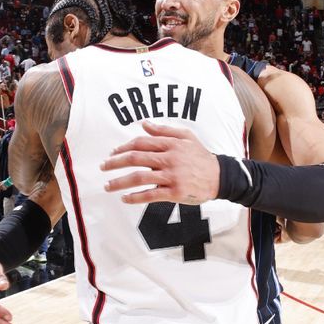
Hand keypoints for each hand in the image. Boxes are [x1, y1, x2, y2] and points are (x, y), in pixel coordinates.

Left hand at [102, 121, 219, 204]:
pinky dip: (135, 197)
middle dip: (115, 162)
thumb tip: (144, 124)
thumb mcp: (186, 136)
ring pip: (139, 177)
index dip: (123, 147)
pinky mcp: (175, 192)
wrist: (220, 176)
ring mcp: (172, 176)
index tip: (112, 153)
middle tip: (103, 167)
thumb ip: (164, 130)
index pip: (141, 143)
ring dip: (120, 182)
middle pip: (136, 158)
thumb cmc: (200, 155)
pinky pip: (150, 195)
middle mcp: (169, 159)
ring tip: (108, 186)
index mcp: (171, 144)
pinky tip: (125, 198)